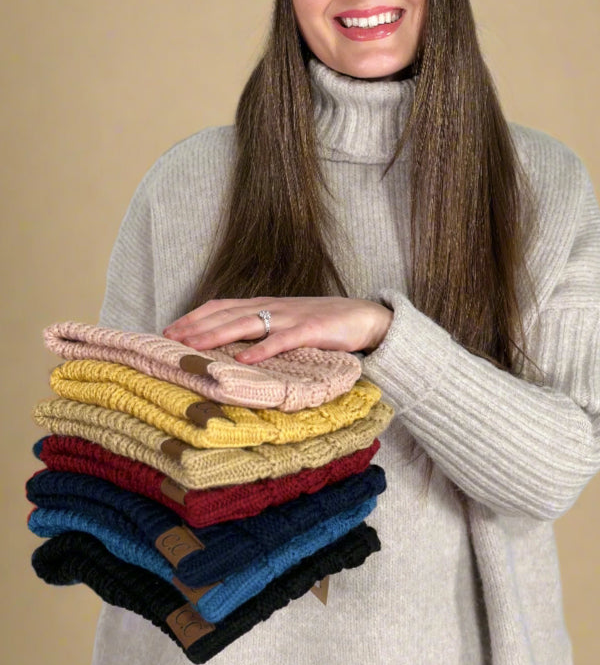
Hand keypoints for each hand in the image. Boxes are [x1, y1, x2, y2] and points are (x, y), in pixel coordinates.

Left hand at [162, 296, 392, 362]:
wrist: (364, 317)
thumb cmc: (324, 323)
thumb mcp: (287, 323)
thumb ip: (262, 330)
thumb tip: (231, 347)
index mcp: (265, 305)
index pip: (222, 306)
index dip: (195, 316)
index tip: (170, 329)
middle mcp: (273, 308)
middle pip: (227, 314)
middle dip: (196, 327)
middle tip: (170, 339)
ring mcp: (291, 318)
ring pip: (247, 324)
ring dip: (217, 335)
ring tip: (194, 347)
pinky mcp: (311, 330)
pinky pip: (282, 340)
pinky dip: (261, 349)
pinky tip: (244, 359)